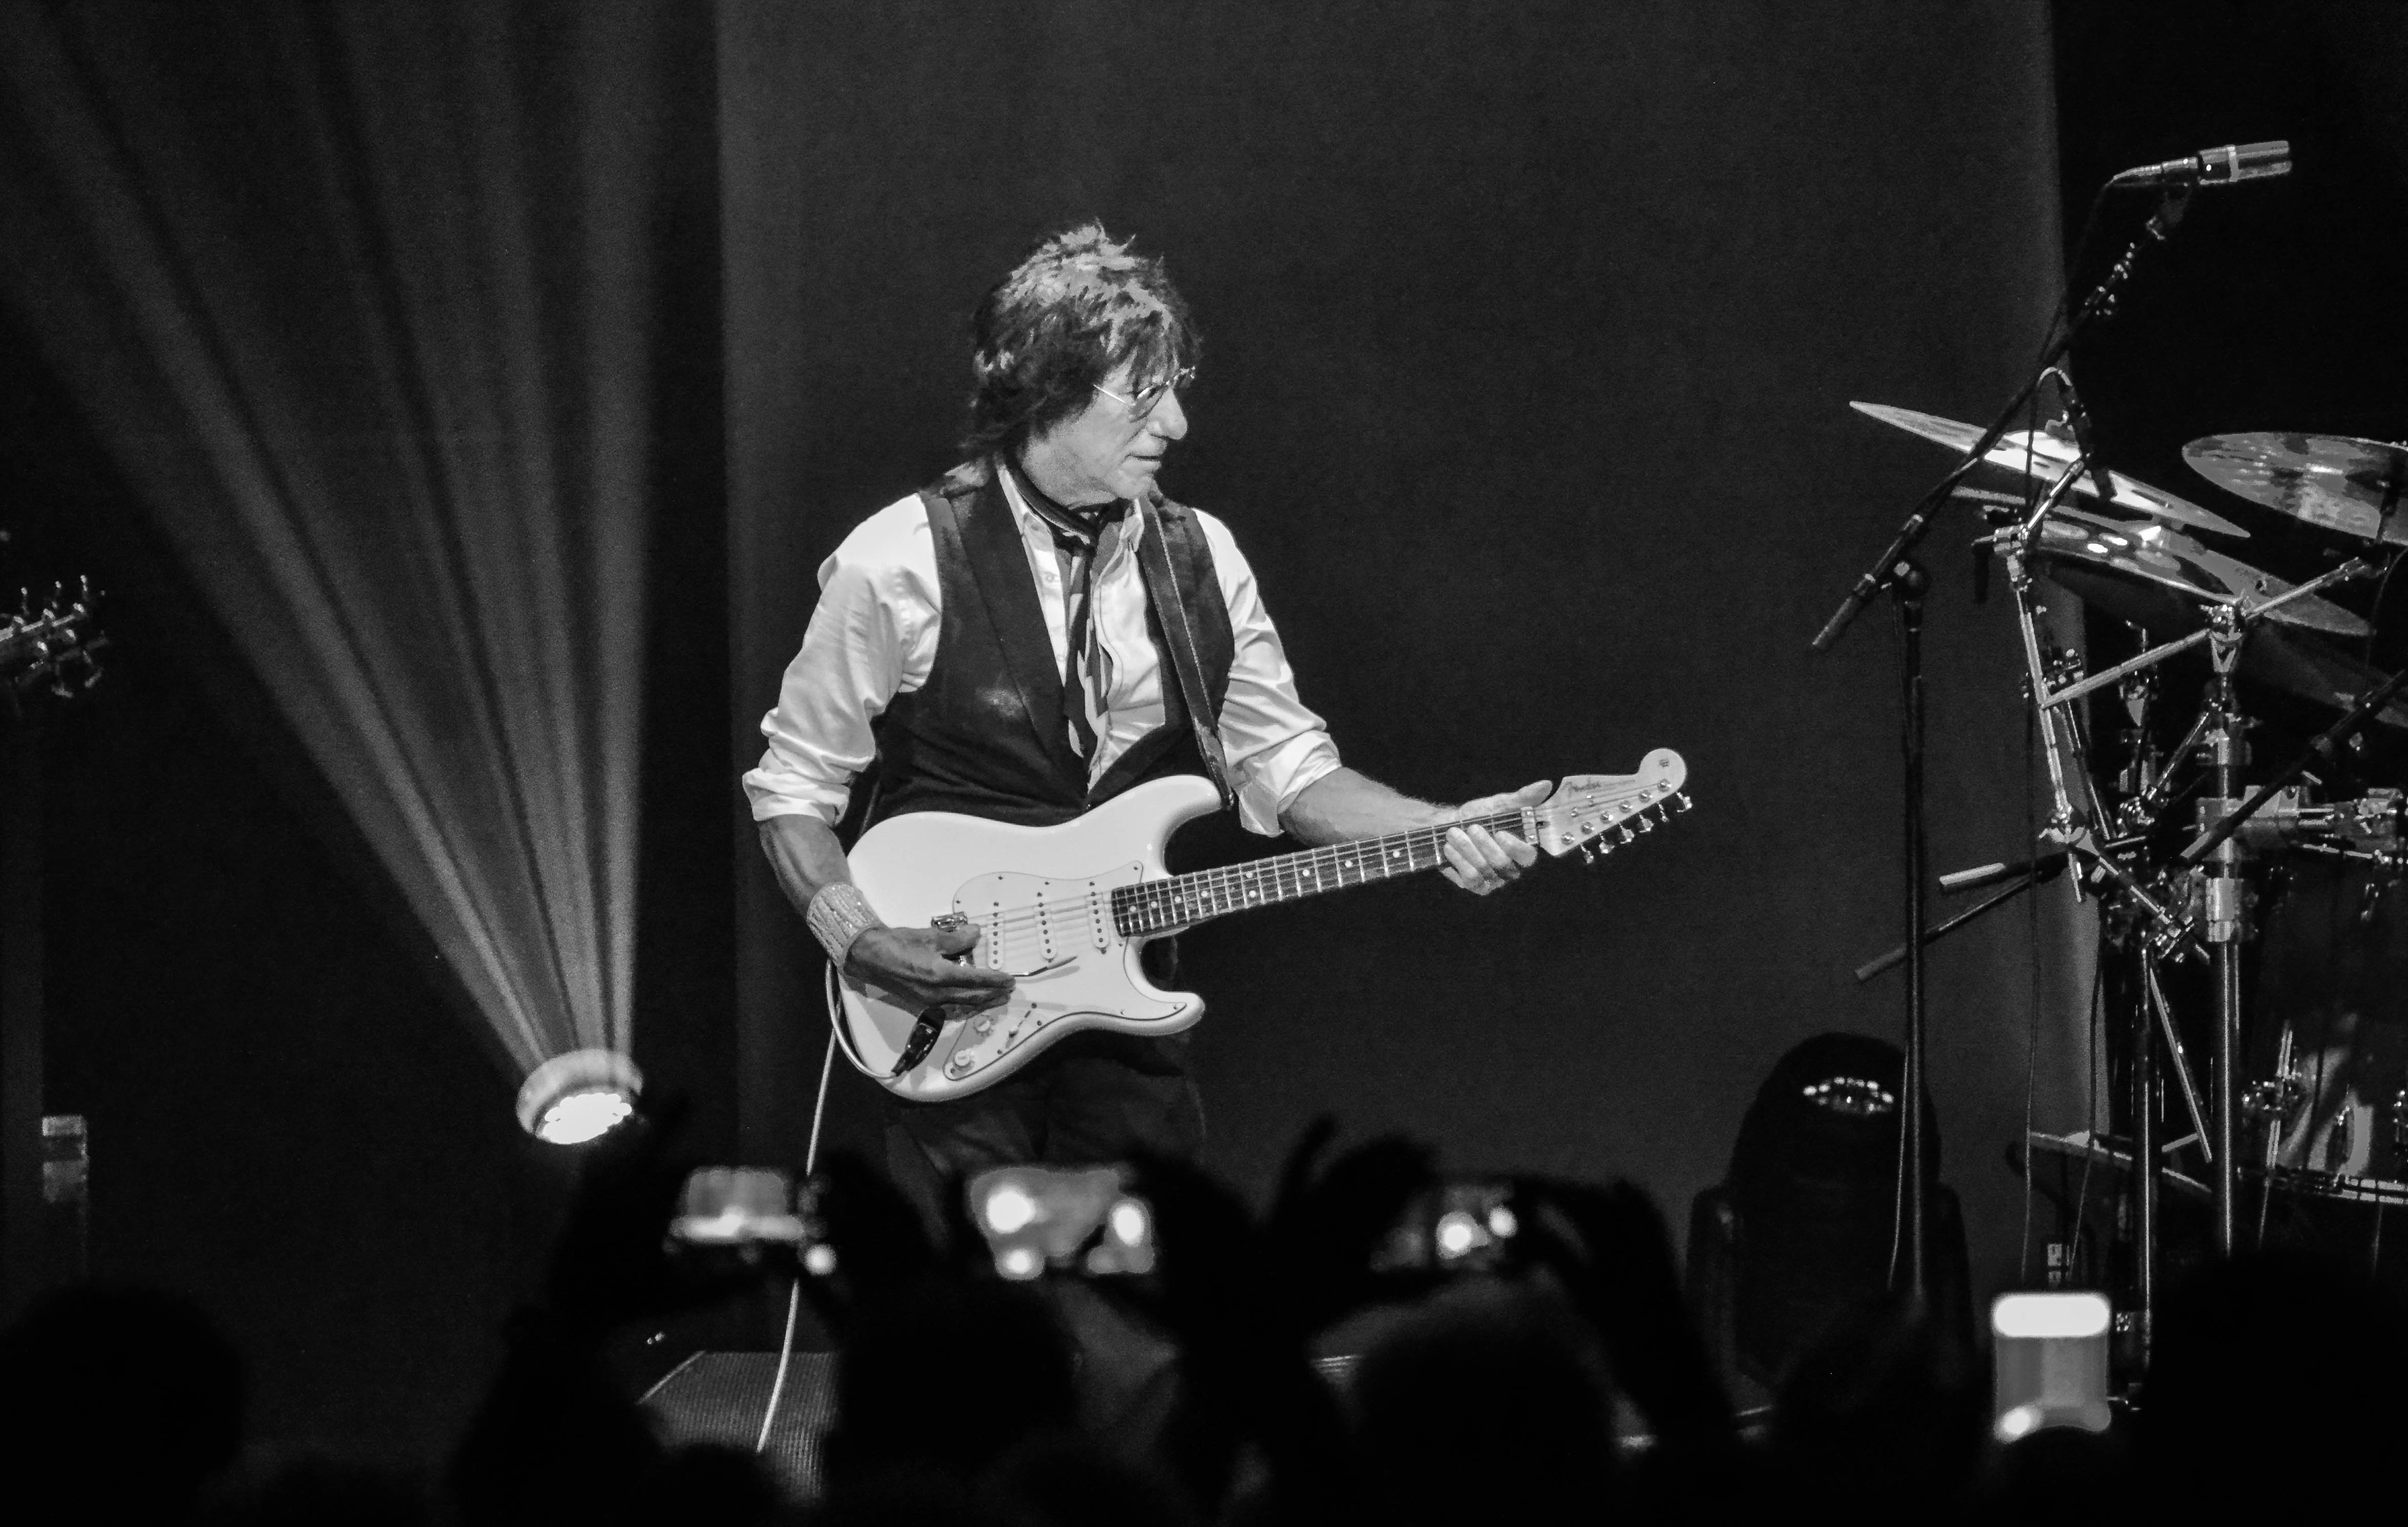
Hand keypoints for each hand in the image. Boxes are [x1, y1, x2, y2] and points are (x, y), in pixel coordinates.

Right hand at [843, 923, 1014, 1012]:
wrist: (868, 957)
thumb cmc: (896, 944)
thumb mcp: (930, 936)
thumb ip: (956, 938)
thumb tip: (975, 934)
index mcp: (939, 976)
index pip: (976, 980)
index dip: (995, 980)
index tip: (1009, 979)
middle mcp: (936, 994)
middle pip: (973, 997)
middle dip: (993, 995)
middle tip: (1008, 990)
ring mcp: (928, 1001)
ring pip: (962, 1004)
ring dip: (981, 1002)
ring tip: (995, 997)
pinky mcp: (921, 1003)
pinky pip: (949, 1007)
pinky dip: (964, 1003)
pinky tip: (970, 1000)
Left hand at [1439, 779, 1548, 894]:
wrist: (1446, 828)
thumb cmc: (1478, 816)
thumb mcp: (1499, 804)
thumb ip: (1522, 798)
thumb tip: (1546, 784)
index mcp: (1521, 849)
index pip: (1528, 856)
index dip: (1515, 847)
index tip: (1499, 832)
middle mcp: (1511, 868)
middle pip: (1502, 863)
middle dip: (1483, 843)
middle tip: (1471, 828)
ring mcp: (1494, 880)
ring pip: (1484, 869)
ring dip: (1466, 848)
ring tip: (1453, 834)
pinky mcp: (1476, 887)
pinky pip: (1470, 879)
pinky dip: (1458, 860)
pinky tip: (1450, 849)